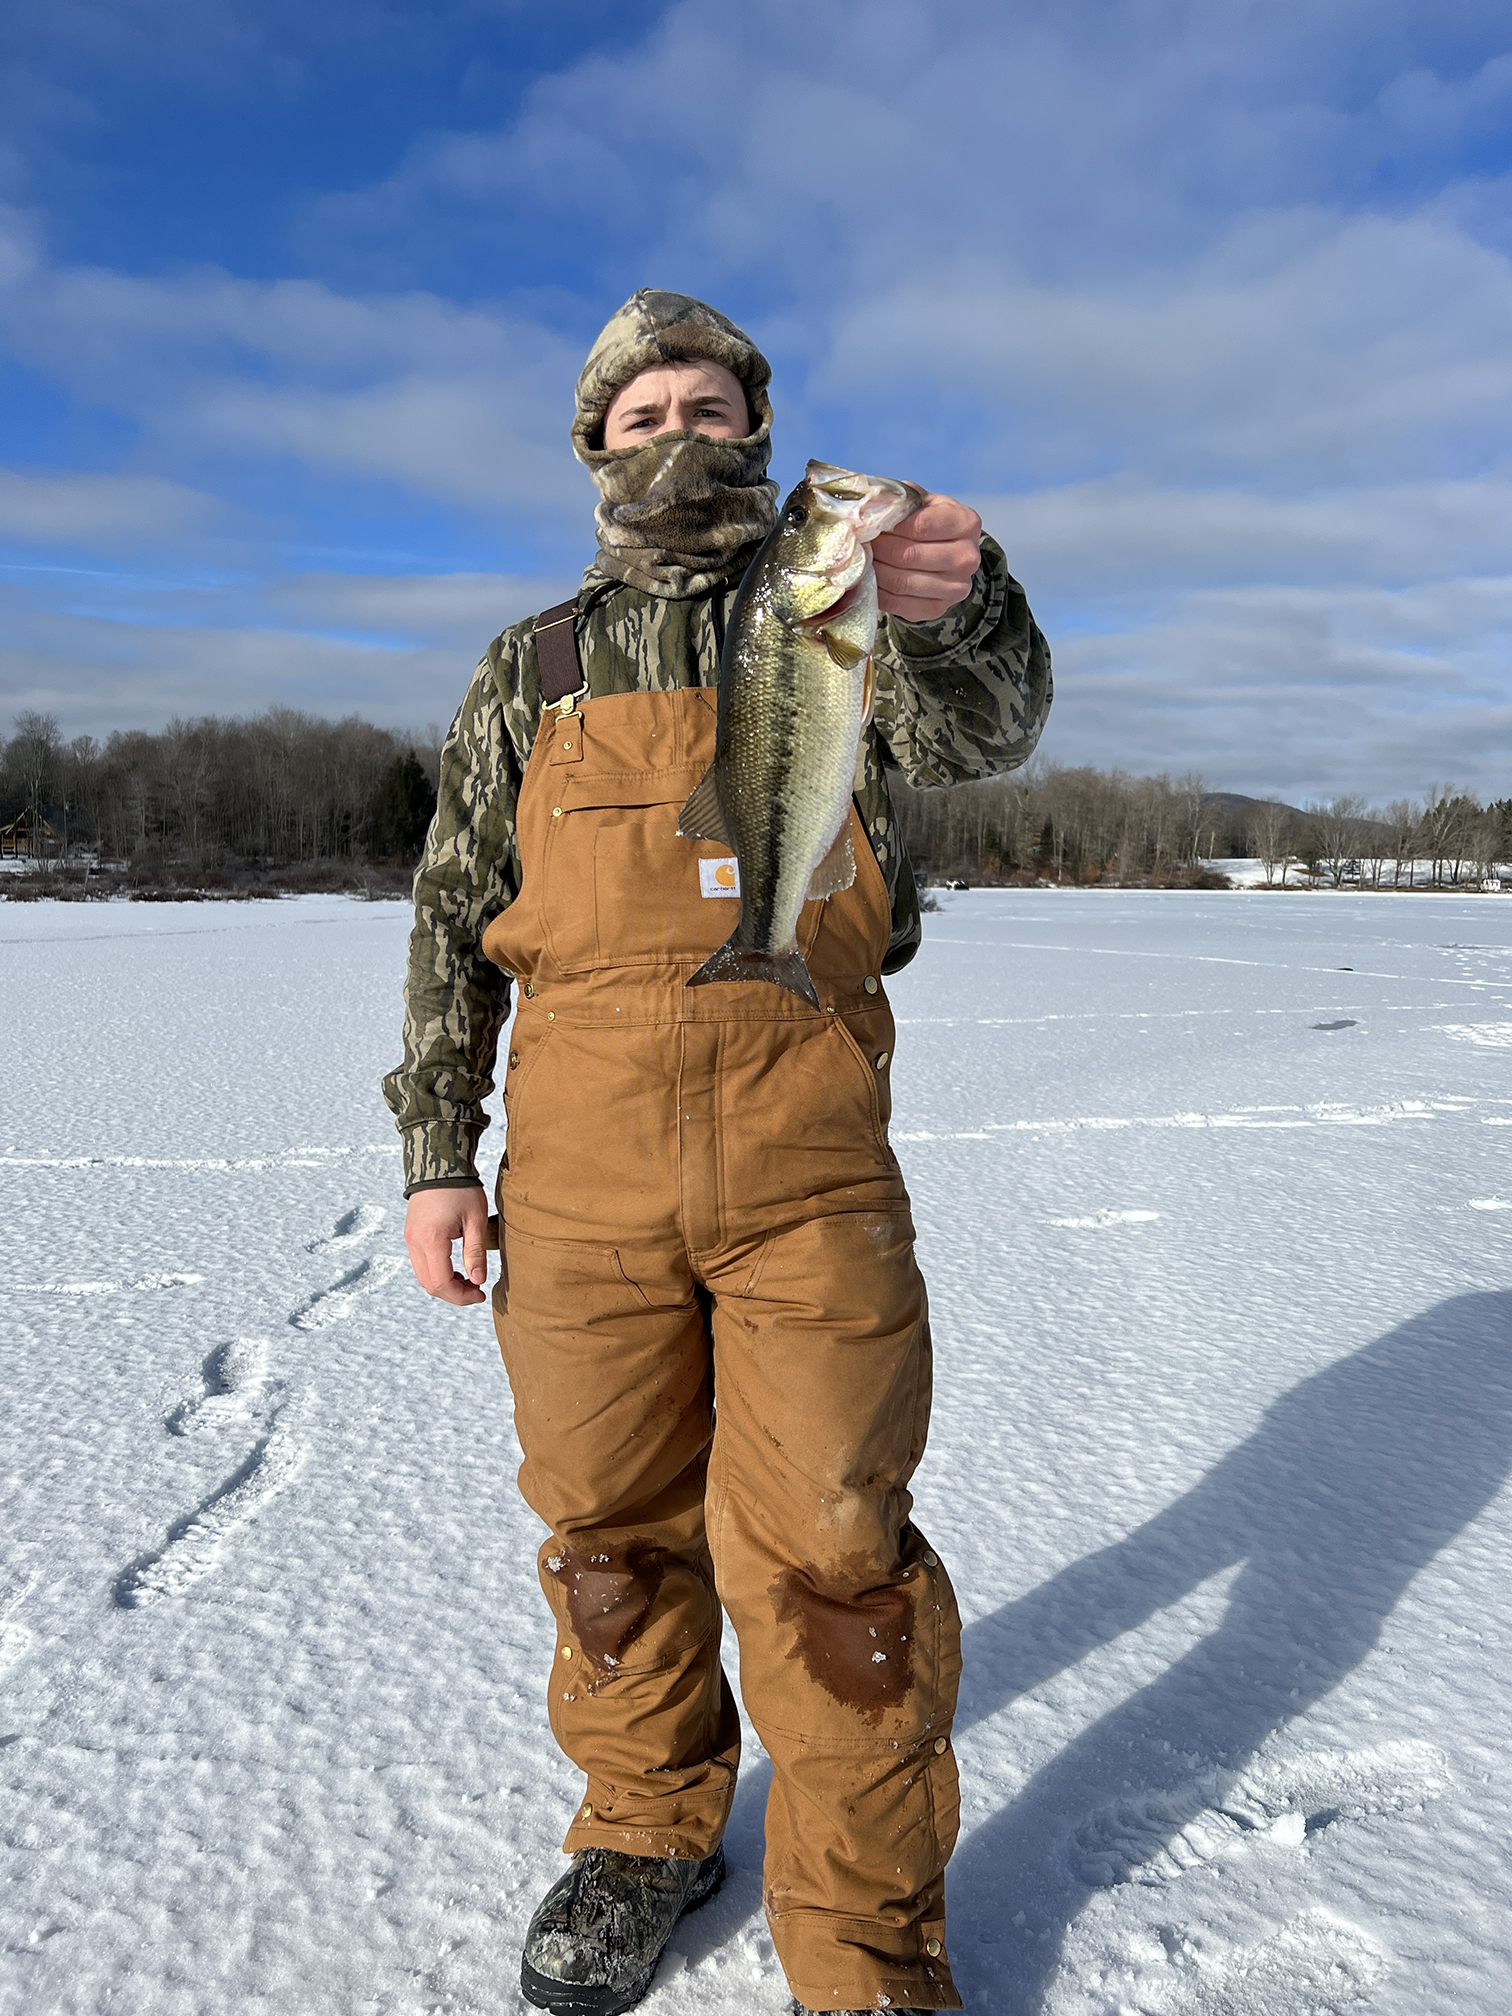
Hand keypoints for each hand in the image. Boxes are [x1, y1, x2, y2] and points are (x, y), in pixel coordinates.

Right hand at [405, 1184, 489, 1305]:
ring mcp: (410, 1239)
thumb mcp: (475, 1220)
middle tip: (476, 1290)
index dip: (461, 1296)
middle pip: (430, 1284)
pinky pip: (420, 1263)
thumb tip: (478, 1280)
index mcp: (431, 1240)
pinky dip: (436, 1272)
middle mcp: (414, 1243)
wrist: (439, 1163)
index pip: (442, 1283)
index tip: (480, 1293)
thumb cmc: (461, 1189)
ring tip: (468, 1278)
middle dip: (453, 1294)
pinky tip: (455, 1267)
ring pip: (423, 1276)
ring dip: (444, 1283)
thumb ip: (475, 1253)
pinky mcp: (411, 1234)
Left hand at [873, 490, 981, 622]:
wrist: (948, 555)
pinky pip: (898, 604)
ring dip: (873, 571)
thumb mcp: (922, 503)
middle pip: (908, 556)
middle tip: (858, 544)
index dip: (889, 526)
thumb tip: (869, 505)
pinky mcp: (938, 609)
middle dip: (877, 549)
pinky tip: (867, 580)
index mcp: (965, 523)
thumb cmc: (930, 523)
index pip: (920, 526)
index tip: (869, 524)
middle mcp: (966, 557)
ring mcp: (955, 587)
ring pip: (901, 582)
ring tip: (860, 560)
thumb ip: (900, 500)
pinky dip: (877, 592)